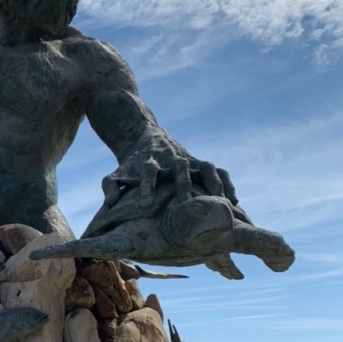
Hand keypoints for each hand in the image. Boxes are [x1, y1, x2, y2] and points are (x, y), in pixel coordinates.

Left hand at [89, 131, 237, 233]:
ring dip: (214, 185)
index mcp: (149, 161)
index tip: (146, 205)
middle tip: (189, 206)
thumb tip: (109, 204)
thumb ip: (110, 187)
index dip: (146, 187)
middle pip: (180, 169)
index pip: (147, 172)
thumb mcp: (115, 173)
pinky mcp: (198, 161)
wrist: (142, 135)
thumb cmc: (129, 164)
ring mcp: (187, 158)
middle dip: (184, 187)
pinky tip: (233, 201)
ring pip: (204, 168)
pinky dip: (226, 182)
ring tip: (222, 205)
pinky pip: (216, 170)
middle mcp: (170, 158)